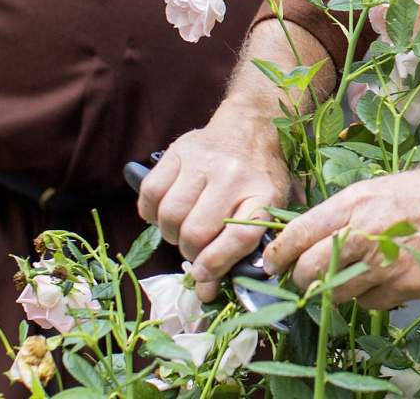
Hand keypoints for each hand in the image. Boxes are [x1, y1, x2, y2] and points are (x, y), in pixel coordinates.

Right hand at [137, 115, 290, 301]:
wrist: (252, 126)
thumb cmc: (260, 178)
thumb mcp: (268, 208)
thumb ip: (244, 250)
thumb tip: (206, 293)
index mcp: (264, 194)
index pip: (239, 237)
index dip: (217, 265)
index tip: (204, 278)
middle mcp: (234, 176)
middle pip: (197, 232)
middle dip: (190, 252)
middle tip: (194, 249)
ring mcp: (205, 161)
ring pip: (171, 215)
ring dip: (170, 234)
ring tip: (180, 230)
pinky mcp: (179, 150)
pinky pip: (151, 193)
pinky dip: (151, 212)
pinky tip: (163, 212)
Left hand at [264, 164, 419, 310]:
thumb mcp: (379, 188)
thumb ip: (344, 211)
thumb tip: (310, 236)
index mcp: (354, 202)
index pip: (298, 234)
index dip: (278, 254)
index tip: (272, 263)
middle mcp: (364, 233)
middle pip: (309, 271)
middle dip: (300, 280)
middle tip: (304, 280)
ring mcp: (385, 263)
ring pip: (336, 294)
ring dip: (335, 292)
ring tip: (350, 278)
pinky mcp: (406, 286)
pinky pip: (372, 304)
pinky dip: (371, 297)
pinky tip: (385, 279)